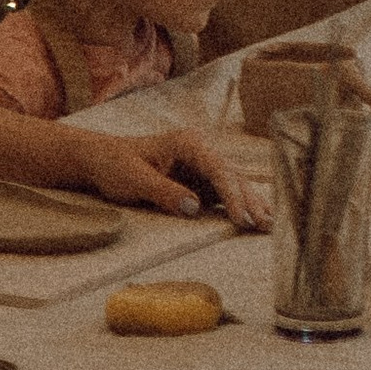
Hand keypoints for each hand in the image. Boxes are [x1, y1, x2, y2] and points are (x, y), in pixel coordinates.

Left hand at [61, 125, 268, 229]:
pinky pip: (225, 193)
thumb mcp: (135, 180)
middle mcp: (200, 150)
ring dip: (252, 203)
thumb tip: (194, 208)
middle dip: (251, 200)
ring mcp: (201, 165)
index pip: (218, 169)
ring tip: (270, 225)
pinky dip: (241, 205)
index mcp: (187, 143)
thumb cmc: (115, 165)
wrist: (101, 160)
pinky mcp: (199, 180)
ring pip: (234, 183)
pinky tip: (257, 217)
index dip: (232, 195)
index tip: (242, 219)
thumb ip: (164, 192)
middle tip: (266, 225)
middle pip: (233, 175)